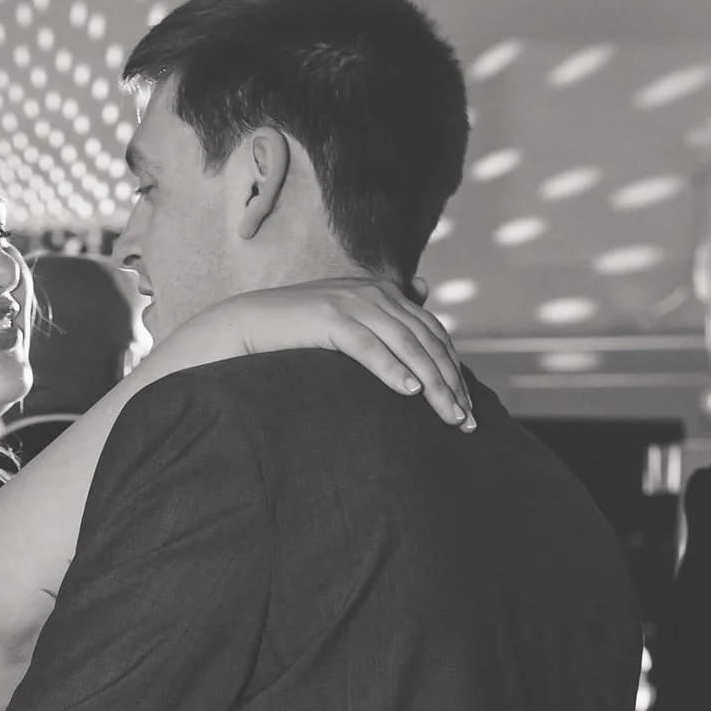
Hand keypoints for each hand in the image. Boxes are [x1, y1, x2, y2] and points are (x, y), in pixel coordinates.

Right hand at [176, 278, 471, 426]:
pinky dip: (391, 369)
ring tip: (448, 416)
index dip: (452, 369)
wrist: (244, 327)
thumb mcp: (348, 317)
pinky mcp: (328, 318)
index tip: (466, 406)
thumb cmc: (297, 334)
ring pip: (406, 346)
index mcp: (382, 292)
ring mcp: (351, 302)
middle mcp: (373, 292)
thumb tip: (424, 289)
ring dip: (432, 384)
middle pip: (426, 341)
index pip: (431, 332)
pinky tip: (410, 393)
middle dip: (450, 383)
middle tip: (466, 421)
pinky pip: (368, 347)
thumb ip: (385, 310)